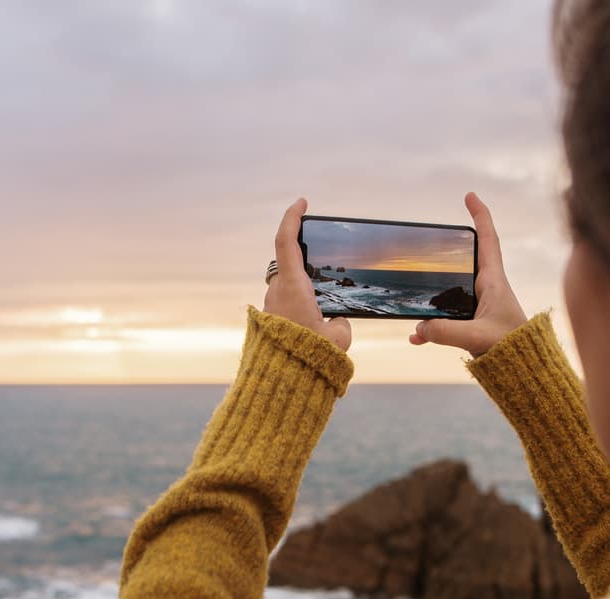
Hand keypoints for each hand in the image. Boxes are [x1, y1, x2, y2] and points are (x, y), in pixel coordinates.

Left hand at [264, 198, 351, 351]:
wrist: (284, 384)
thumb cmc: (311, 357)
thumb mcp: (338, 337)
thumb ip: (340, 324)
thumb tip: (336, 322)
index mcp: (293, 286)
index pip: (286, 241)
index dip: (292, 217)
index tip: (302, 203)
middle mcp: (277, 293)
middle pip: (289, 267)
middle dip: (307, 269)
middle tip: (327, 277)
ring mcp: (271, 308)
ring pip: (289, 290)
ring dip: (305, 296)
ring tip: (325, 315)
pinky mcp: (269, 324)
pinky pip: (286, 309)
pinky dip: (300, 312)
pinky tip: (316, 330)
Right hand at [408, 192, 527, 356]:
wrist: (526, 372)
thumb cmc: (513, 350)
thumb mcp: (478, 338)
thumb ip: (447, 332)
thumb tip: (420, 327)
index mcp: (494, 282)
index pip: (488, 240)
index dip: (481, 215)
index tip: (470, 195)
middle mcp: (488, 290)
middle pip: (467, 259)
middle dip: (451, 248)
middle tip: (435, 237)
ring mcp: (480, 307)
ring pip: (452, 291)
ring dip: (434, 293)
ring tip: (413, 294)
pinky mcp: (474, 326)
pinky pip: (447, 320)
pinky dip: (431, 328)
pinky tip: (416, 338)